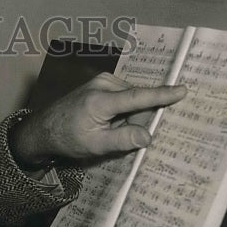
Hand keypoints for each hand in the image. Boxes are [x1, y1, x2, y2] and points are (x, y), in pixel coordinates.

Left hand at [10, 73, 186, 166]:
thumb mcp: (95, 145)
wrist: (44, 128)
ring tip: (109, 129)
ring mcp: (101, 81)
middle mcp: (103, 84)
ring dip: (129, 115)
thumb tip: (148, 136)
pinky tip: (108, 122)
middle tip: (119, 135)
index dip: (162, 95)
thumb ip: (122, 140)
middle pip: (137, 100)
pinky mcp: (101, 82)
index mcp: (101, 100)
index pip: (138, 97)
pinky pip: (123, 96)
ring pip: (131, 98)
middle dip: (138, 118)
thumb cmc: (68, 139)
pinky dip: (122, 109)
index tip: (182, 90)